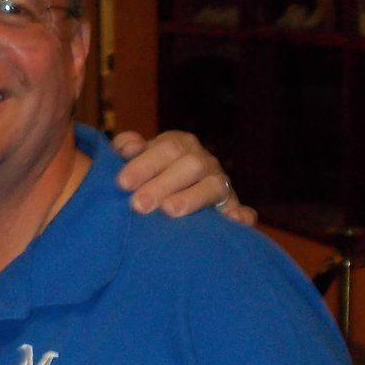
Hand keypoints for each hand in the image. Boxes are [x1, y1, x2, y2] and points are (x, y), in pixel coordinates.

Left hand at [113, 129, 255, 225]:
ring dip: (192, 198)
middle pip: (189, 166)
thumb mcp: (135, 156)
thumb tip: (129, 147)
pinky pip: (241, 210)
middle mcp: (202, 160)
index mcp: (179, 144)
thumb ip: (126, 147)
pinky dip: (241, 215)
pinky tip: (235, 220)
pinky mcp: (231, 206)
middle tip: (138, 205)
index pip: (166, 148)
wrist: (174, 189)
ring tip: (170, 211)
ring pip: (213, 186)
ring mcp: (220, 183)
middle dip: (162, 185)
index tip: (122, 183)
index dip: (144, 164)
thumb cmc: (147, 173)